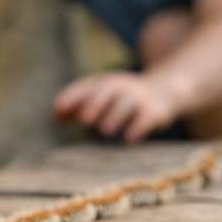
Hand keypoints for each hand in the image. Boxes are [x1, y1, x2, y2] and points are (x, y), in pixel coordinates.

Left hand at [53, 72, 177, 142]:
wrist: (165, 91)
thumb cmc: (122, 98)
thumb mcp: (102, 96)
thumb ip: (77, 105)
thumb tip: (56, 115)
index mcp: (106, 82)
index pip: (86, 86)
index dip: (72, 97)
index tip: (57, 109)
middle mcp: (122, 87)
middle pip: (107, 91)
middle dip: (94, 104)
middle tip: (83, 120)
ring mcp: (139, 98)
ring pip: (126, 104)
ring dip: (115, 116)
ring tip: (105, 129)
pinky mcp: (155, 112)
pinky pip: (146, 118)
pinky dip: (138, 127)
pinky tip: (129, 139)